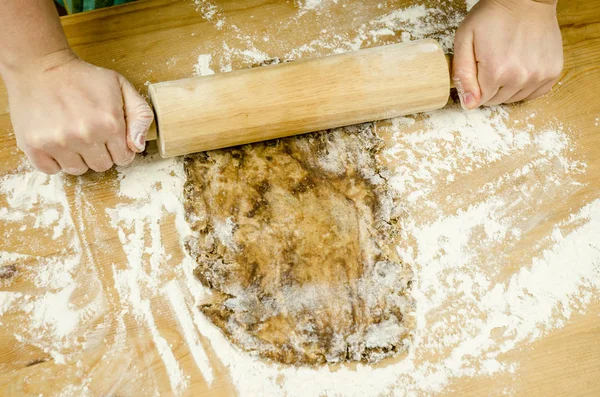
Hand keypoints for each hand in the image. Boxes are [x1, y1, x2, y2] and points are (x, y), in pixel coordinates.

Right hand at [6, 49, 153, 174]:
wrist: (40, 66)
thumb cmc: (83, 77)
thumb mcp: (121, 87)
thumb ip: (140, 116)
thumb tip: (138, 146)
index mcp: (110, 123)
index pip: (124, 158)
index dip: (118, 149)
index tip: (108, 137)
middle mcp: (85, 135)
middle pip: (102, 166)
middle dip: (99, 153)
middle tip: (89, 133)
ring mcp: (58, 142)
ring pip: (77, 170)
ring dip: (77, 157)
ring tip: (71, 135)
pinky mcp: (34, 145)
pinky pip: (51, 170)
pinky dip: (53, 160)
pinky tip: (55, 141)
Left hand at [452, 0, 563, 108]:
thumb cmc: (492, 16)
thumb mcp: (465, 40)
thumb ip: (462, 74)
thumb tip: (469, 104)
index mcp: (495, 72)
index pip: (479, 100)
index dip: (474, 86)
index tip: (477, 69)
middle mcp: (520, 78)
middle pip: (497, 100)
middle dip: (490, 86)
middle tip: (492, 61)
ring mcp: (539, 75)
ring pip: (514, 98)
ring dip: (508, 86)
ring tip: (507, 61)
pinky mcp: (553, 72)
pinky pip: (534, 93)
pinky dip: (526, 86)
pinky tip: (521, 68)